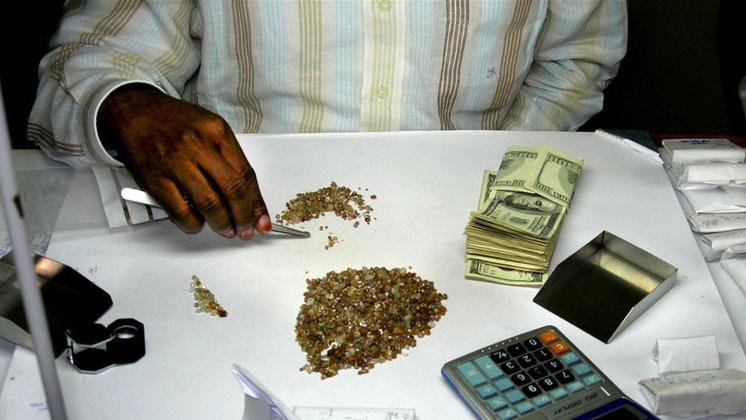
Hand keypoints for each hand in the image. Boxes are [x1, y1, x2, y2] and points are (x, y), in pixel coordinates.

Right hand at [97, 84, 270, 238]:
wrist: (134, 111)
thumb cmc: (175, 122)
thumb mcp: (209, 129)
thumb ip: (229, 160)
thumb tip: (248, 198)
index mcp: (217, 131)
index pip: (245, 174)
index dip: (256, 202)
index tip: (261, 219)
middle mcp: (197, 145)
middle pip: (232, 190)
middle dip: (243, 217)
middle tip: (245, 230)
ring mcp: (175, 162)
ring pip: (209, 204)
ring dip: (222, 223)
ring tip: (226, 229)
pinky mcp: (154, 179)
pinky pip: (180, 211)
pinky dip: (193, 223)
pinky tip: (197, 222)